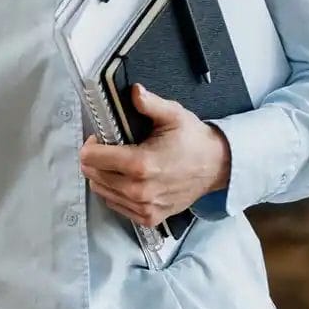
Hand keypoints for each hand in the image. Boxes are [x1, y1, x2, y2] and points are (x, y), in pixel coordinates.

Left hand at [78, 85, 230, 227]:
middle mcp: (139, 189)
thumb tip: (134, 92)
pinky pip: (116, 205)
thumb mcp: (173, 115)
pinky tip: (126, 179)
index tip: (99, 138)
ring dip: (103, 176)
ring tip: (117, 164)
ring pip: (101, 191)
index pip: (92, 158)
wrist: (216, 166)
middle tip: (109, 149)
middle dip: (95, 160)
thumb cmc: (194, 141)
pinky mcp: (148, 217)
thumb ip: (150, 104)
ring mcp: (144, 206)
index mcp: (141, 164)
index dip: (91, 145)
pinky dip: (114, 192)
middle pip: (93, 175)